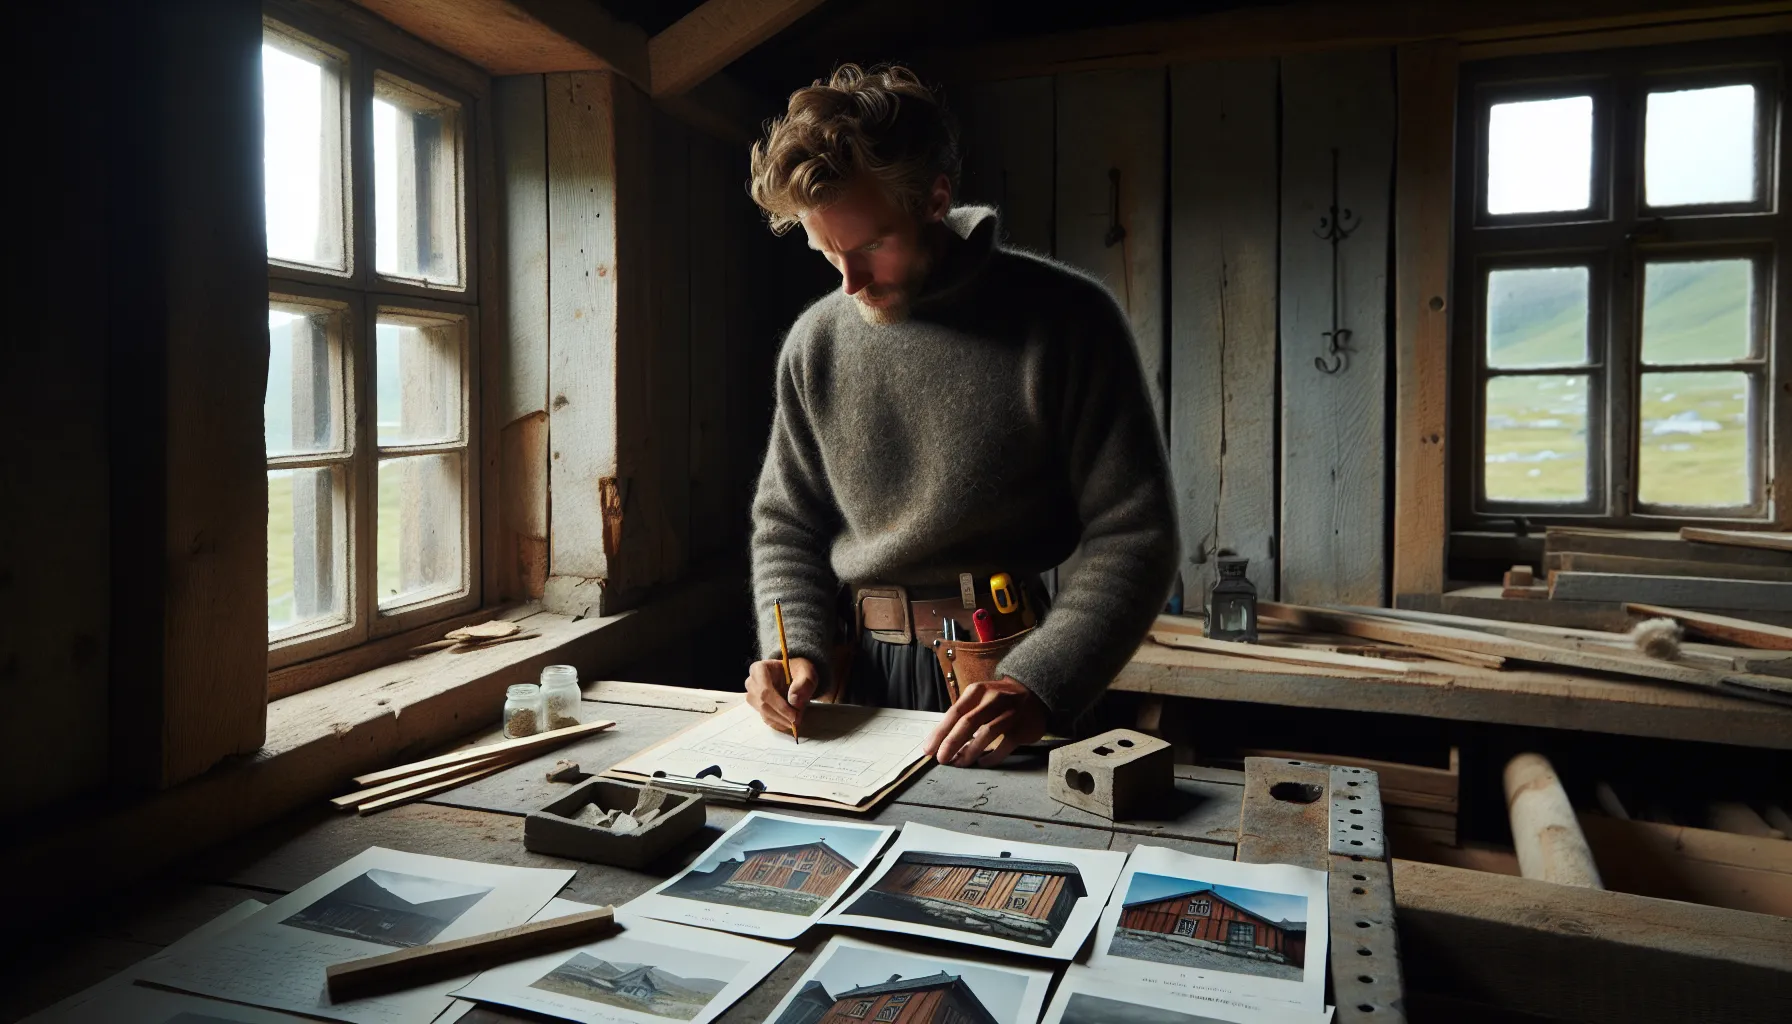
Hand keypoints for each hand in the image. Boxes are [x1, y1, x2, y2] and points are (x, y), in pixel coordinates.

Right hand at [745, 656, 817, 733]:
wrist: (794, 673)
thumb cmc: (797, 670)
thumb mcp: (805, 671)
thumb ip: (802, 683)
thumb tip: (793, 700)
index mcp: (759, 669)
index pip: (765, 690)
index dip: (779, 705)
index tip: (795, 714)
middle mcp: (751, 682)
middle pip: (763, 703)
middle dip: (781, 715)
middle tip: (797, 721)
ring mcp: (752, 695)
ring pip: (764, 712)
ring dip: (780, 720)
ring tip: (796, 723)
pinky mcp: (757, 706)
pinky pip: (765, 718)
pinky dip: (778, 723)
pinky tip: (789, 723)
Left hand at [926, 677, 1047, 767]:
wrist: (1034, 692)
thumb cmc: (998, 700)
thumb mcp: (979, 698)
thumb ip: (962, 715)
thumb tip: (939, 741)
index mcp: (977, 691)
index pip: (955, 712)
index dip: (940, 732)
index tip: (929, 749)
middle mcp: (993, 699)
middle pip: (968, 722)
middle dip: (951, 743)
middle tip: (941, 759)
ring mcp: (1010, 713)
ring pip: (986, 733)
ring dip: (970, 751)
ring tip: (959, 763)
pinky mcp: (1022, 728)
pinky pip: (1004, 745)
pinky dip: (991, 757)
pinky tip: (982, 763)